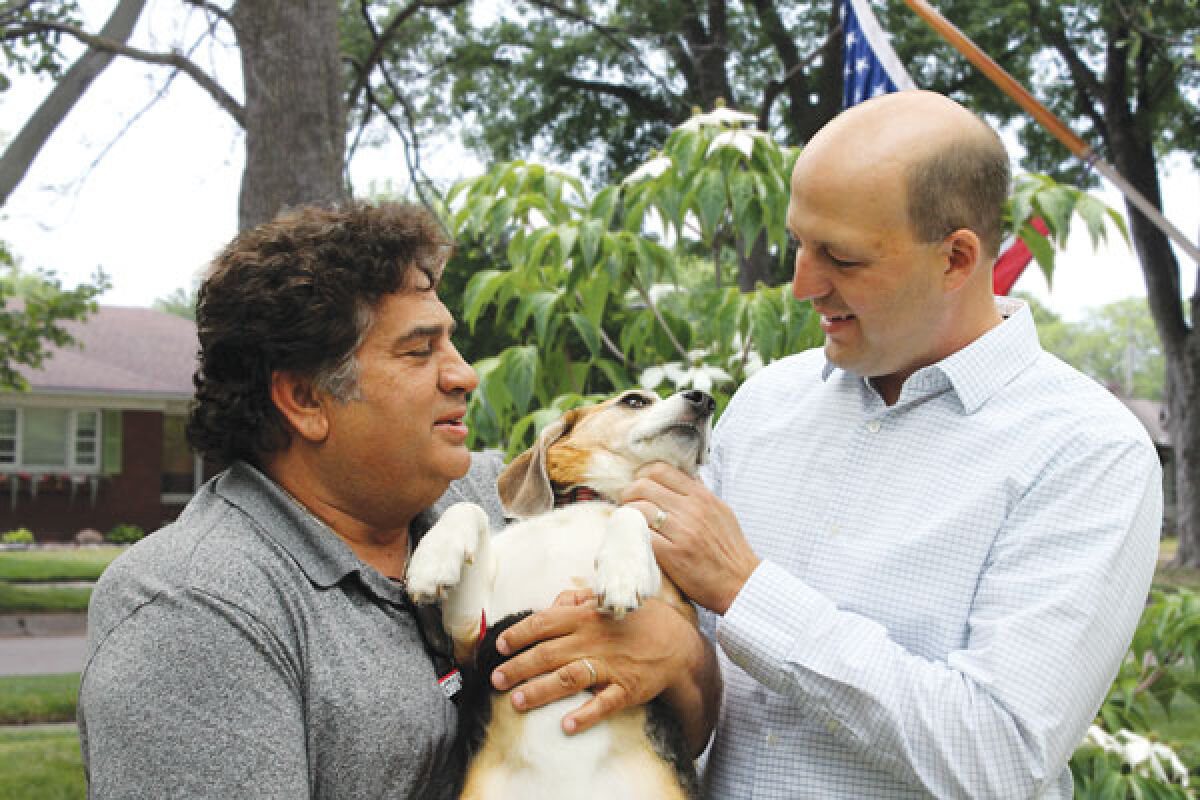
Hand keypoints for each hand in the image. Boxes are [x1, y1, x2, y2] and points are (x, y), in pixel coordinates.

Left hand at [491, 590, 705, 737]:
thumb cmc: (639, 621)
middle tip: (496, 679)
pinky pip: (604, 703)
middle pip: (547, 653)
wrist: (679, 644)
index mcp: (586, 617)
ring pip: (568, 678)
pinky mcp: (627, 688)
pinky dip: (585, 715)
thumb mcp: (610, 602)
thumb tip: (555, 602)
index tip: (500, 645)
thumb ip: (580, 601)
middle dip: (517, 667)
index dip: (518, 634)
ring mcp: (610, 665)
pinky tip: (566, 725)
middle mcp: (594, 640)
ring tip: (517, 701)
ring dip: (540, 690)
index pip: (543, 623)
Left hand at [621, 462, 759, 614]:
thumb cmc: (730, 550)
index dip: (643, 475)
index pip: (661, 470)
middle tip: (628, 504)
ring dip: (627, 515)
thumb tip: (674, 481)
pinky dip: (633, 535)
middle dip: (629, 493)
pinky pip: (641, 535)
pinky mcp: (672, 554)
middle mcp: (692, 510)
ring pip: (638, 509)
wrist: (741, 582)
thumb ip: (698, 495)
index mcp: (702, 496)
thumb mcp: (720, 512)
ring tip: (629, 523)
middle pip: (644, 486)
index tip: (639, 485)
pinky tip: (635, 540)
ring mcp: (682, 531)